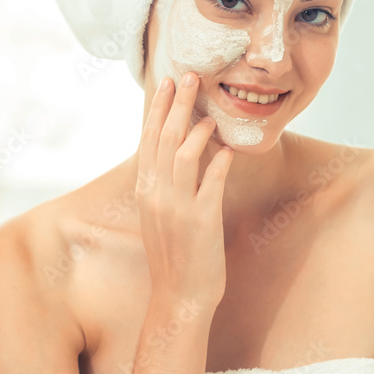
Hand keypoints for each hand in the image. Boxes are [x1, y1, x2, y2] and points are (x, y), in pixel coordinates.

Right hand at [136, 72, 233, 308]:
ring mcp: (176, 208)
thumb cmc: (174, 256)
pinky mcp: (200, 221)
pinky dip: (219, 162)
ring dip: (198, 128)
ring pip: (183, 154)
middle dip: (177, 104)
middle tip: (190, 77)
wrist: (179, 296)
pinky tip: (228, 149)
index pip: (148, 139)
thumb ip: (166, 185)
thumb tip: (179, 154)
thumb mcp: (160, 216)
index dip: (158, 109)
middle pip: (164, 138)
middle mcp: (156, 195)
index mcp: (145, 191)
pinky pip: (211, 182)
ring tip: (211, 112)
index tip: (167, 83)